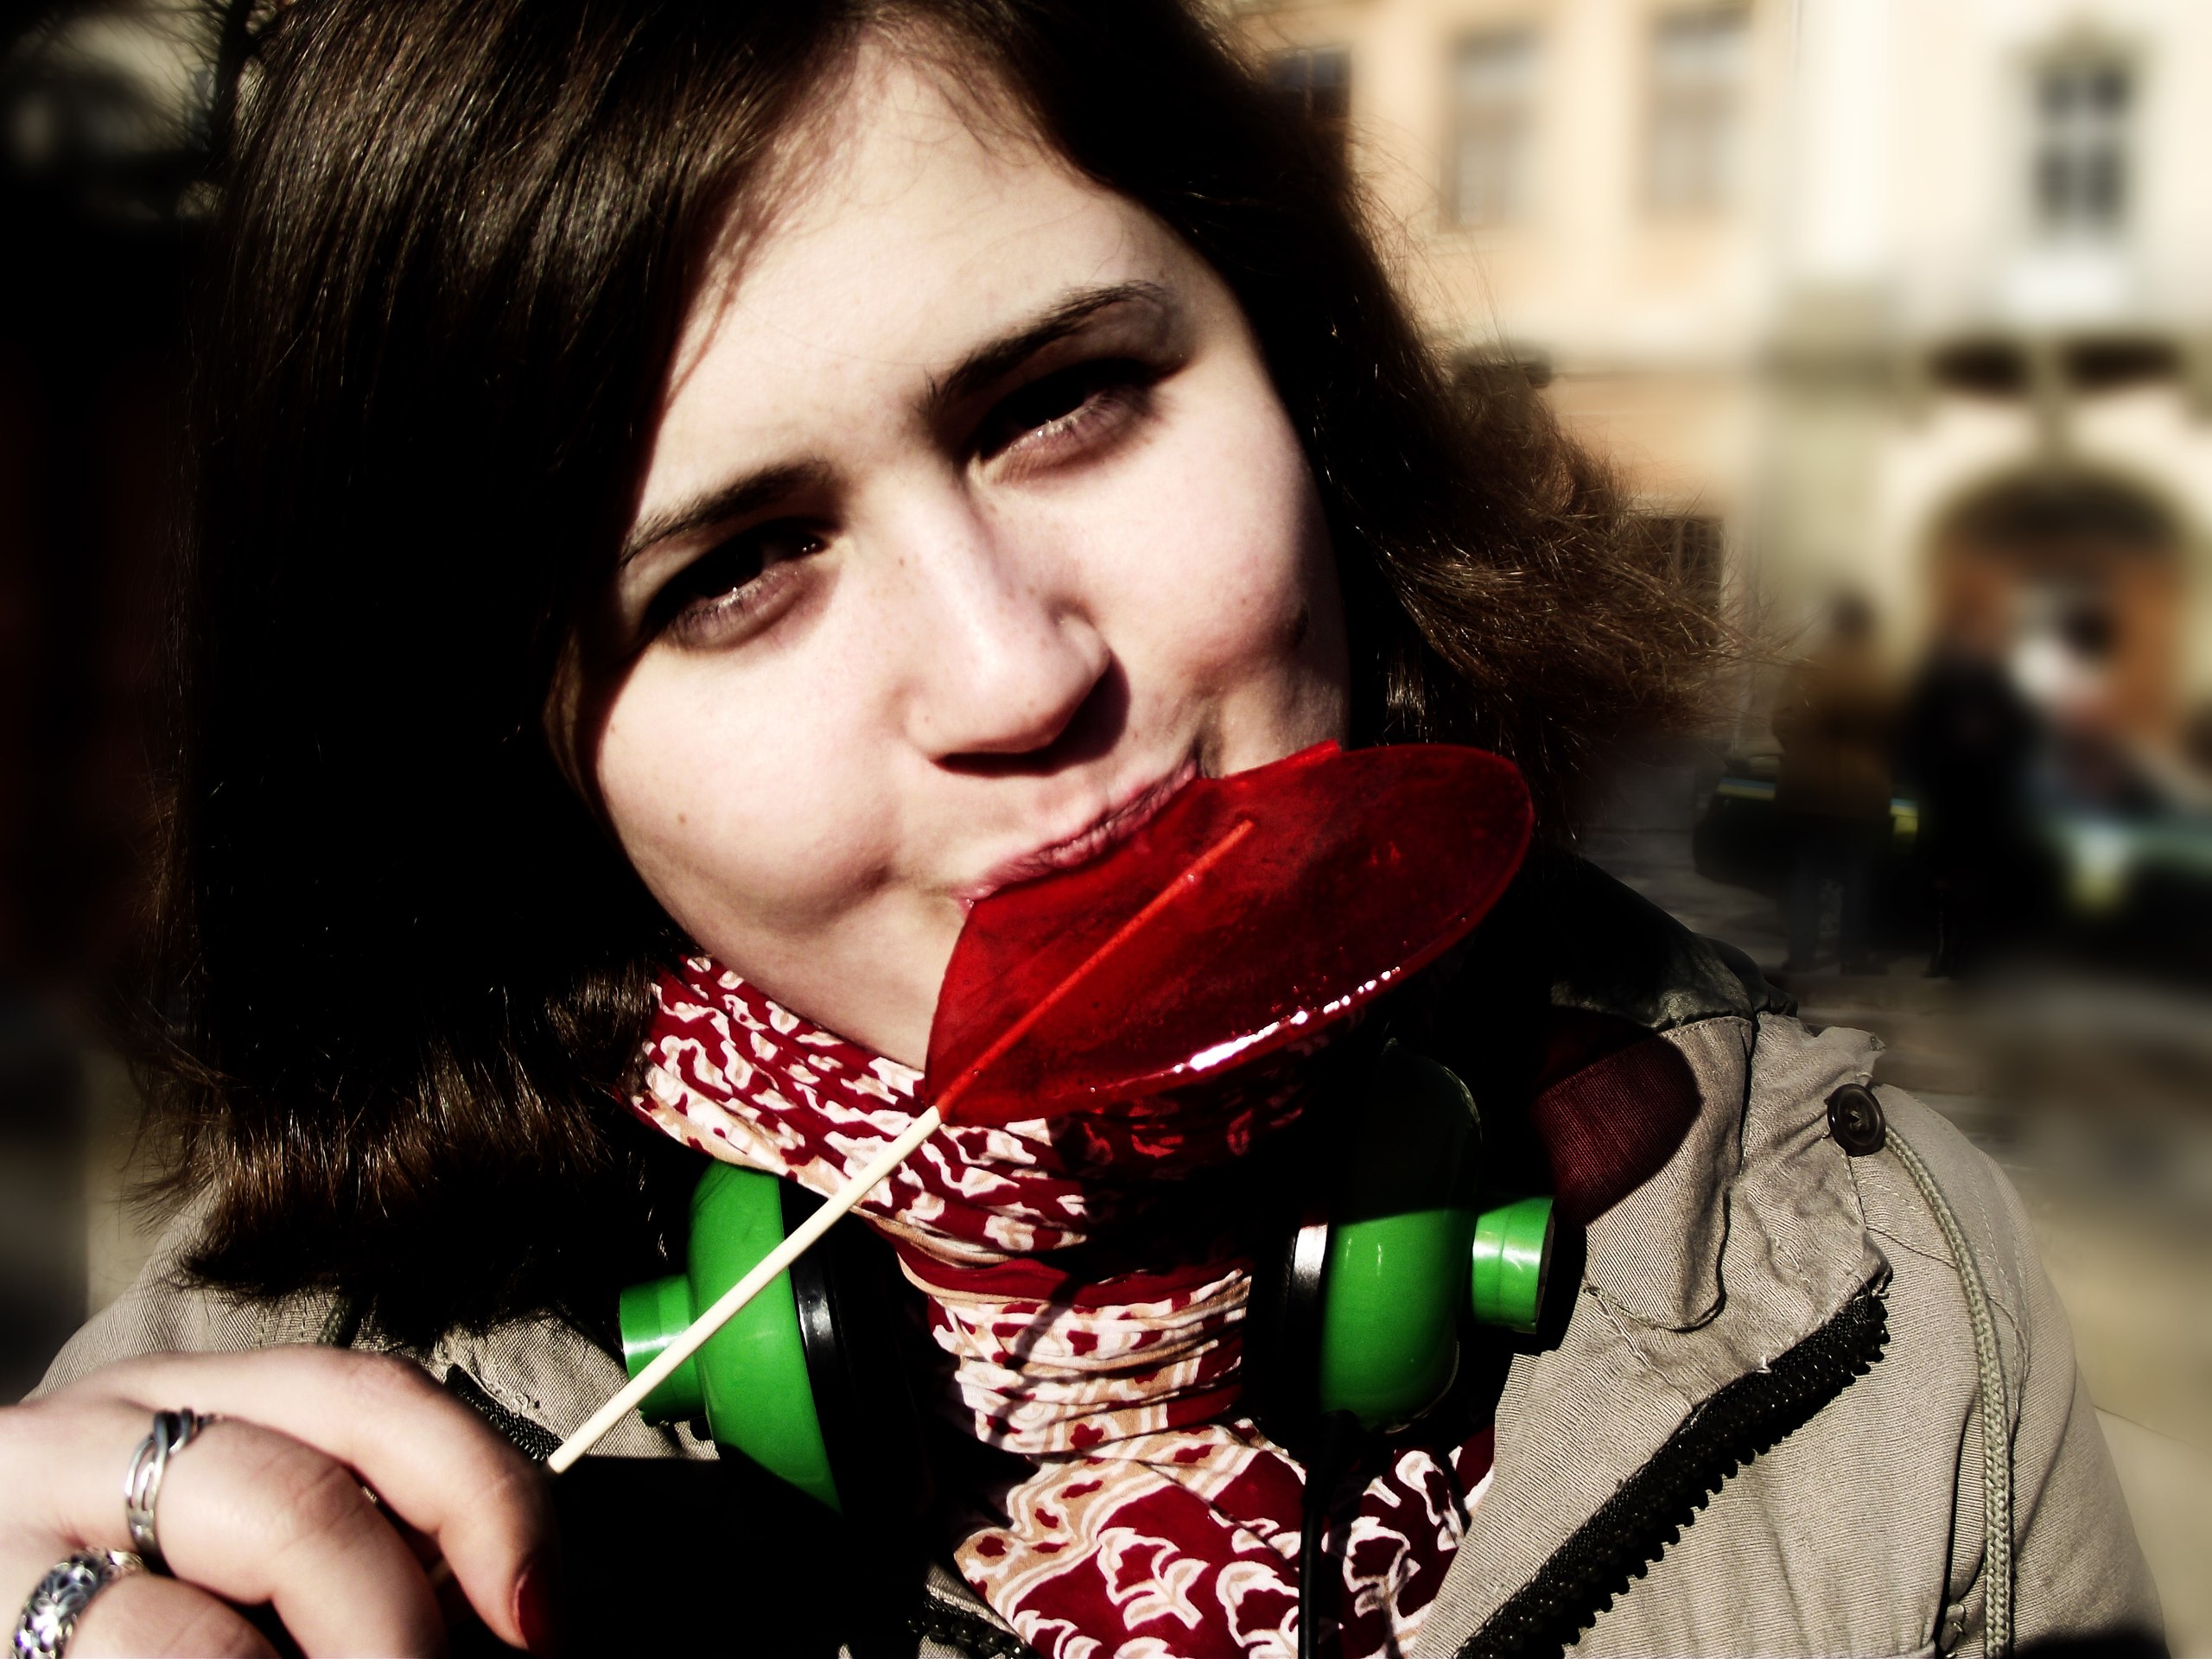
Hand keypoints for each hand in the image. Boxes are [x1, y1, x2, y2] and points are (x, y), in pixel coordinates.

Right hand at [0, 1349, 557, 1656]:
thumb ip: (374, 1554)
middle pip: (305, 1503)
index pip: (372, 1398)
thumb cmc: (138, 1608)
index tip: (549, 1614)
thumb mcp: (243, 1552)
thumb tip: (541, 1610)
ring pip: (206, 1637)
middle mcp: (88, 1446)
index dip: (487, 1500)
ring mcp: (11, 1557)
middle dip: (405, 1624)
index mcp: (182, 1398)